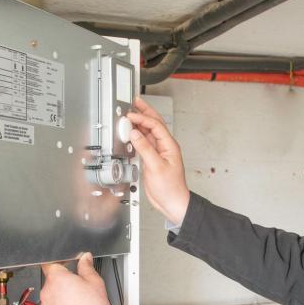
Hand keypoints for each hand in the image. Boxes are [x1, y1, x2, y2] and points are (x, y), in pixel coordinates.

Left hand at [40, 253, 112, 304]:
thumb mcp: (95, 282)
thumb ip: (87, 267)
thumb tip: (85, 258)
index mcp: (57, 278)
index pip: (50, 264)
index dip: (58, 265)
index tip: (64, 268)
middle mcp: (47, 292)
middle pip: (51, 284)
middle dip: (62, 285)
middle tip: (77, 291)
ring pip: (50, 299)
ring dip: (59, 300)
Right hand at [126, 96, 190, 226]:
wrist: (172, 202)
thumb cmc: (171, 188)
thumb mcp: (156, 167)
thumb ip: (145, 149)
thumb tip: (135, 134)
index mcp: (169, 146)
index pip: (155, 126)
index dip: (143, 118)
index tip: (131, 116)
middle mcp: (165, 147)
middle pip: (154, 124)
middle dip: (145, 112)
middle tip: (135, 102)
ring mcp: (158, 153)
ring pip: (148, 133)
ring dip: (139, 123)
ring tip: (131, 115)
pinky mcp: (152, 160)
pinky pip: (144, 143)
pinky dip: (137, 136)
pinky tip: (131, 133)